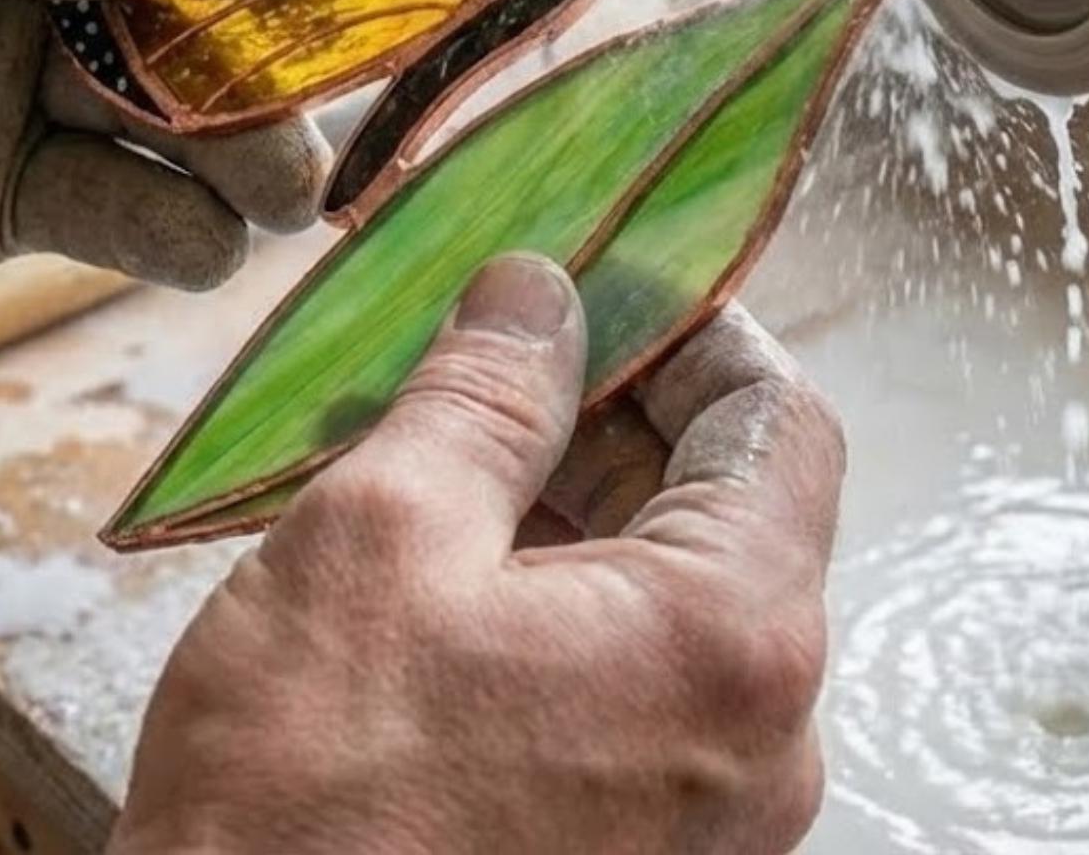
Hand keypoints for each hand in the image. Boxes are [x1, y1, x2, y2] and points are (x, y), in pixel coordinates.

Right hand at [113, 258, 843, 854]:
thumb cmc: (308, 808)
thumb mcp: (381, 539)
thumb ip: (486, 395)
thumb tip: (540, 296)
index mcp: (732, 638)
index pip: (780, 420)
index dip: (696, 330)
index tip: (607, 286)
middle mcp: (763, 737)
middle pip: (734, 510)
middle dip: (621, 414)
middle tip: (500, 361)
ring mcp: (716, 817)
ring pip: (679, 599)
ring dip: (584, 507)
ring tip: (452, 461)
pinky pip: (643, 687)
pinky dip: (573, 607)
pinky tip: (461, 578)